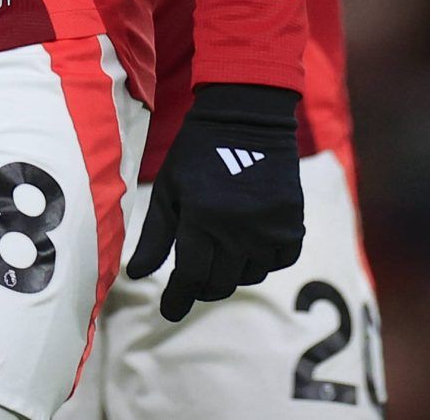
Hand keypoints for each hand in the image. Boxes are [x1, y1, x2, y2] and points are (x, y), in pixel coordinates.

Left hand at [126, 83, 304, 318]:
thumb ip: (154, 236)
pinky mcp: (292, 224)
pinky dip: (262, 260)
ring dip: (231, 272)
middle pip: (218, 284)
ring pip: (248, 276)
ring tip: (220, 250)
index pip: (189, 277)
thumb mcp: (168, 189)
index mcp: (201, 220)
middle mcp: (237, 231)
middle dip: (201, 288)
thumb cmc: (197, 153)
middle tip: (192, 279)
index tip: (169, 312)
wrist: (247, 119)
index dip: (177, 300)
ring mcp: (268, 230)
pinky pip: (278, 262)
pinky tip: (249, 242)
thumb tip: (137, 276)